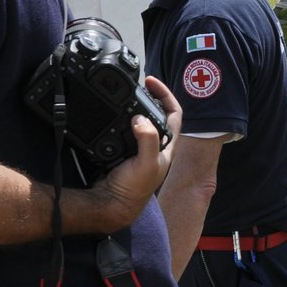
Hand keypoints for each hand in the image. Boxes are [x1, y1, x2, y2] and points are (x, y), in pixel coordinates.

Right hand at [86, 76, 180, 231]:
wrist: (111, 204)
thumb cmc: (133, 190)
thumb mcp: (146, 164)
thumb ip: (147, 140)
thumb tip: (140, 118)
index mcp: (166, 146)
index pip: (174, 113)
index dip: (165, 94)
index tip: (150, 81)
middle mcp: (155, 145)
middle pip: (157, 112)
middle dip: (149, 96)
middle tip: (137, 84)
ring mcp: (139, 147)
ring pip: (140, 118)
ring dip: (133, 105)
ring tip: (125, 93)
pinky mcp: (124, 149)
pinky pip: (123, 127)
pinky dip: (119, 117)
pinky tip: (113, 112)